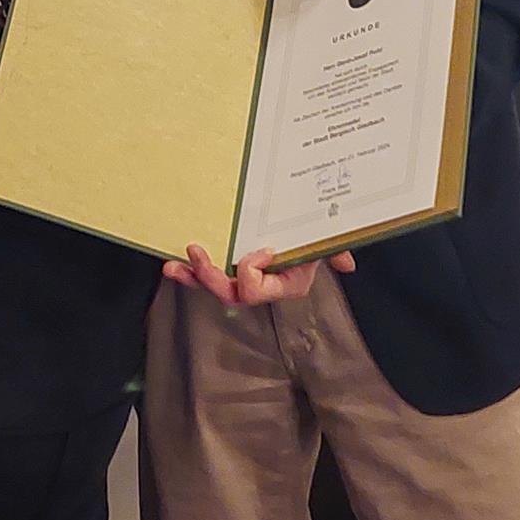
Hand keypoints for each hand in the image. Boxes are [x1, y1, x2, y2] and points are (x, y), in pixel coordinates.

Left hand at [162, 245, 355, 307]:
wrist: (303, 226)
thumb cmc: (312, 235)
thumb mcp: (323, 241)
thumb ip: (333, 251)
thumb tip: (347, 264)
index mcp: (284, 284)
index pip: (259, 290)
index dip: (253, 274)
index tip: (262, 249)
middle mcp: (261, 286)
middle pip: (232, 294)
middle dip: (212, 278)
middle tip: (198, 254)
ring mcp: (241, 279)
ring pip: (214, 288)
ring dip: (193, 277)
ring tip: (173, 266)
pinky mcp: (226, 268)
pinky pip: (204, 277)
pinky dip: (187, 273)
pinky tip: (172, 266)